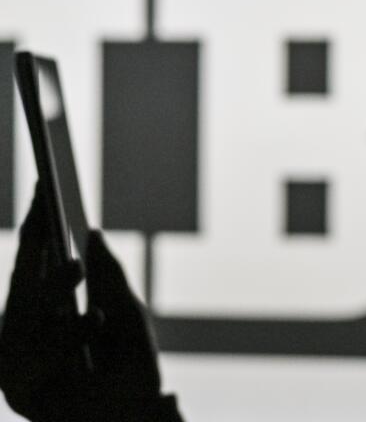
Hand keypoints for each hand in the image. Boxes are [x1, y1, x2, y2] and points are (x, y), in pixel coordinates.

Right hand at [0, 183, 177, 420]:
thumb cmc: (132, 374)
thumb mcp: (129, 319)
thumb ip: (111, 278)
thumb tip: (92, 233)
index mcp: (53, 311)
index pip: (37, 260)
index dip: (37, 224)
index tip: (42, 184)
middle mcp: (31, 332)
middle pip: (22, 280)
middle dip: (32, 243)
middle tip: (46, 207)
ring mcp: (22, 363)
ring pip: (23, 315)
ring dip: (50, 289)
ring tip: (77, 266)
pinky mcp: (23, 392)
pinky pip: (38, 356)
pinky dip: (71, 336)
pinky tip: (98, 318)